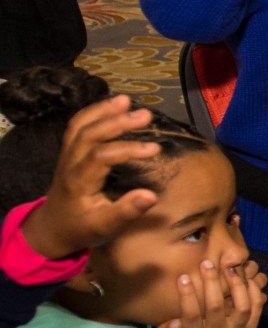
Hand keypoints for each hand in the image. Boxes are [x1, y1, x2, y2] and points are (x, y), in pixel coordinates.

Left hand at [18, 95, 160, 261]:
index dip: (128, 149)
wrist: (53, 227)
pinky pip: (77, 126)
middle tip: (146, 115)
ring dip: (102, 110)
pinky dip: (93, 112)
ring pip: (79, 126)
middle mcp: (70, 164)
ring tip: (126, 100)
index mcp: (78, 182)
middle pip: (88, 134)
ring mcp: (67, 155)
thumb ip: (127, 211)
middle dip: (116, 122)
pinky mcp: (69, 151)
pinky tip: (112, 105)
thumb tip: (151, 196)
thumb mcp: (105, 227)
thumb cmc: (82, 228)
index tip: (155, 149)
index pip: (101, 157)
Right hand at [155, 258, 265, 327]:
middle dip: (211, 283)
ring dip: (236, 285)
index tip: (184, 277)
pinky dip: (254, 292)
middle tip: (207, 263)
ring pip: (241, 307)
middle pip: (215, 306)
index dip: (187, 295)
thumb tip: (173, 322)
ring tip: (229, 268)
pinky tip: (246, 278)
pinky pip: (257, 308)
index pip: (191, 315)